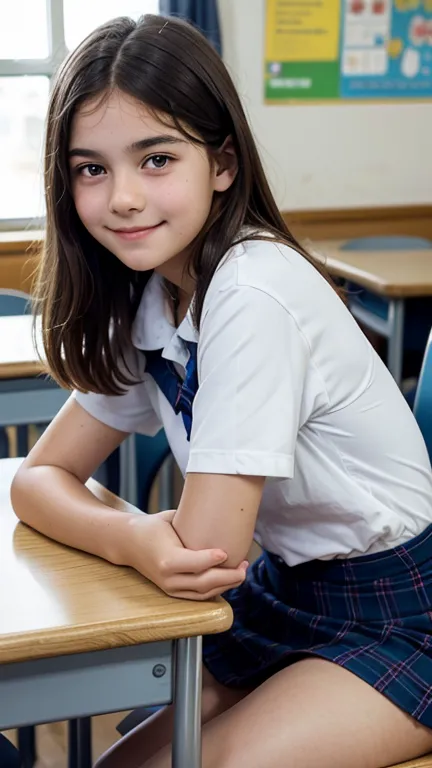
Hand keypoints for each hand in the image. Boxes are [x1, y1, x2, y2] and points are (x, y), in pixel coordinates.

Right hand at [125, 510, 247, 600]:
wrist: (129, 543)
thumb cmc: (152, 526)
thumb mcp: (170, 518)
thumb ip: (193, 521)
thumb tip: (219, 512)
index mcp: (166, 559)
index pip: (194, 564)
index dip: (213, 560)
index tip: (227, 553)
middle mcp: (168, 578)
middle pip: (204, 583)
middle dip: (229, 577)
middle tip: (245, 566)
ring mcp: (171, 588)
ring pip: (204, 593)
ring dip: (227, 585)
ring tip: (242, 572)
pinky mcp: (173, 592)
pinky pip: (199, 596)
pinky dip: (217, 590)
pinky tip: (229, 580)